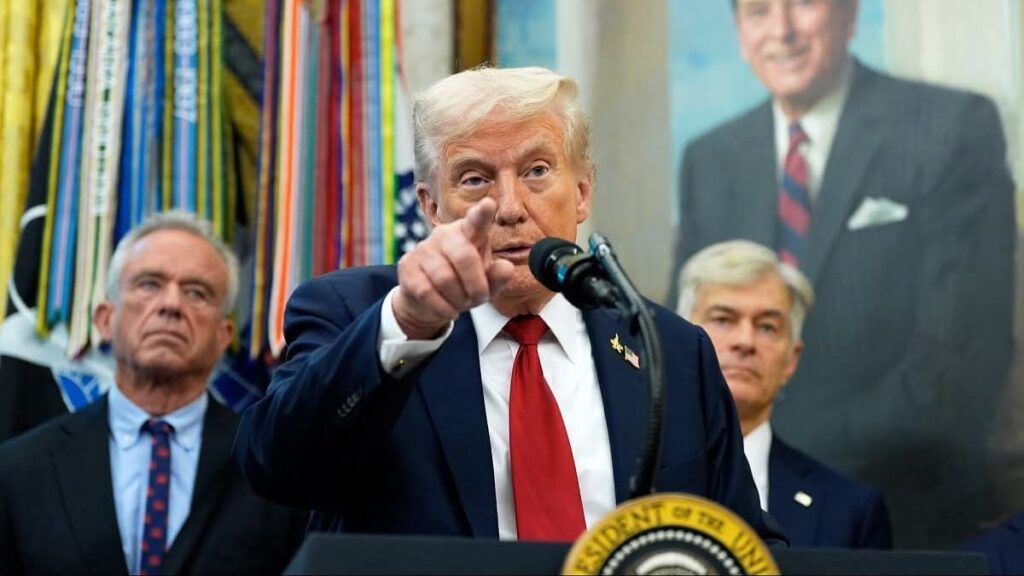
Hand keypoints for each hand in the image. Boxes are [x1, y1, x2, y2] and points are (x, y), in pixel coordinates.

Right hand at [392, 198, 514, 338]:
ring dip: (459, 299)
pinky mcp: (407, 266)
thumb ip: (498, 277)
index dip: (482, 213)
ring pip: (444, 278)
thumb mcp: (486, 284)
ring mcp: (423, 248)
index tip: (488, 205)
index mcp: (469, 233)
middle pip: (464, 256)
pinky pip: (427, 291)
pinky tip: (448, 309)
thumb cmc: (463, 285)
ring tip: (462, 303)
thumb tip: (506, 268)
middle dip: (476, 285)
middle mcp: (444, 234)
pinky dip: (443, 307)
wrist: (429, 301)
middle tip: (479, 298)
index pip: (476, 221)